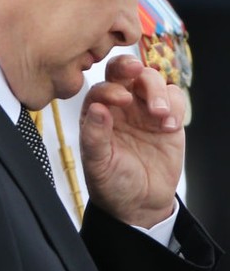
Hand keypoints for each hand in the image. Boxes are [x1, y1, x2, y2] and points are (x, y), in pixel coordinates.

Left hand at [79, 55, 184, 228]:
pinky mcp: (167, 119)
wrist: (140, 203)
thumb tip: (96, 108)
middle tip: (138, 72)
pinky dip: (175, 105)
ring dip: (157, 90)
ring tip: (159, 114)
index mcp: (97, 112)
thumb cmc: (111, 182)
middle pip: (125, 72)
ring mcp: (144, 110)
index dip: (110, 87)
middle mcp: (120, 106)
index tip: (121, 99)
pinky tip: (169, 125)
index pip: (101, 87)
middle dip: (130, 66)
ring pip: (151, 80)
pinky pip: (174, 98)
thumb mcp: (97, 163)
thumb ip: (94, 136)